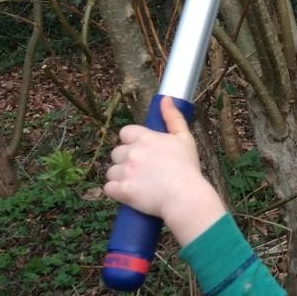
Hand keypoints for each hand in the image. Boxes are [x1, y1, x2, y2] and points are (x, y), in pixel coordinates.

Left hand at [105, 96, 225, 246]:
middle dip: (125, 161)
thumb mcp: (185, 138)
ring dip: (120, 177)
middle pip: (116, 153)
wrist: (186, 197)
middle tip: (142, 171)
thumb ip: (173, 117)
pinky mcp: (122, 190)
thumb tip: (166, 98)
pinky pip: (108, 188)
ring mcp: (126, 171)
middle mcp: (132, 152)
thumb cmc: (188, 169)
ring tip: (138, 184)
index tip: (142, 152)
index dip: (131, 142)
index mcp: (145, 137)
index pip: (125, 133)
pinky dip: (116, 192)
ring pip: (111, 171)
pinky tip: (129, 193)